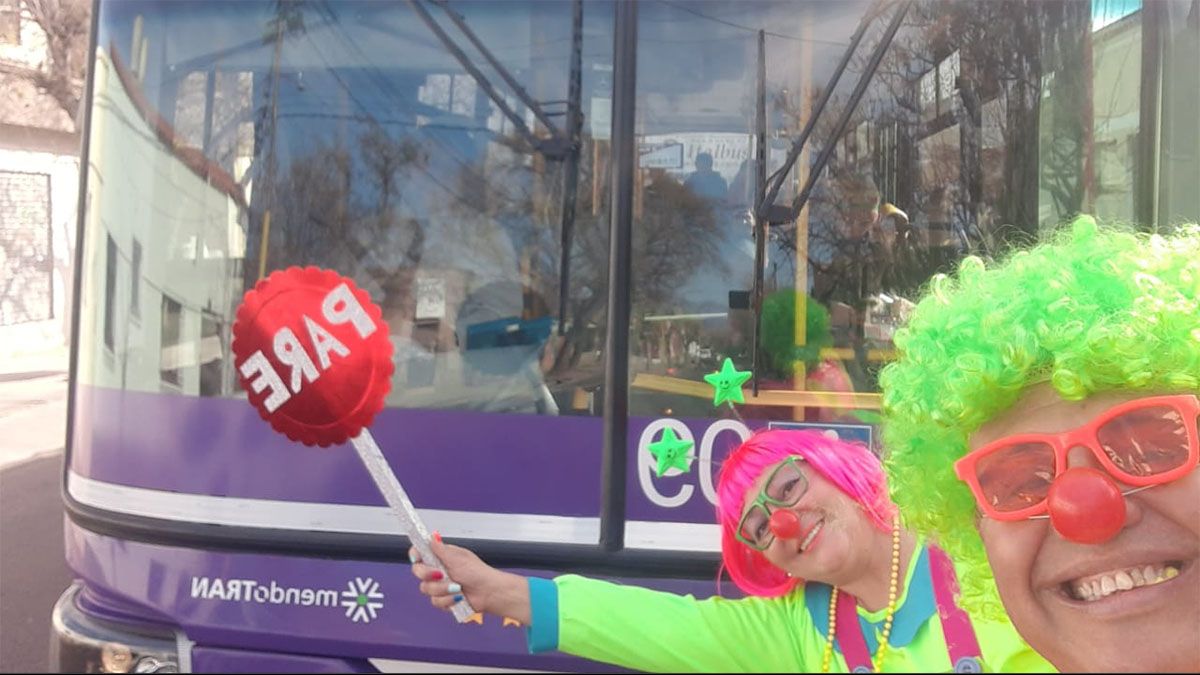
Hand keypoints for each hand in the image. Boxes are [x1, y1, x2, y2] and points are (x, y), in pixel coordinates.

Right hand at [409, 536, 530, 623]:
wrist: (489, 593)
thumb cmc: (479, 573)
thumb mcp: (458, 558)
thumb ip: (441, 549)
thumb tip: (432, 536)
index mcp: (441, 556)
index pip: (419, 553)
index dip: (415, 556)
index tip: (418, 559)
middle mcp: (438, 570)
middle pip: (418, 572)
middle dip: (429, 575)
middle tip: (441, 574)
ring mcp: (440, 585)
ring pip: (426, 589)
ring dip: (442, 589)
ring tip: (457, 587)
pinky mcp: (443, 599)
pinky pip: (435, 601)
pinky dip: (448, 600)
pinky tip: (458, 596)